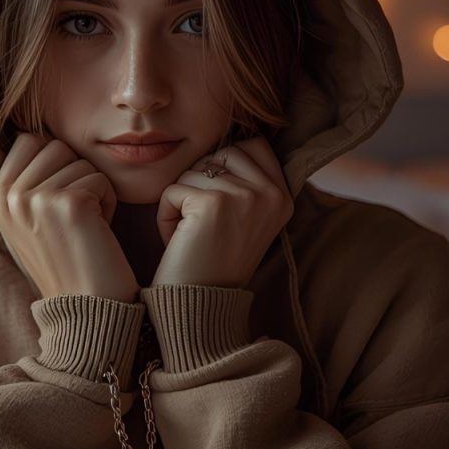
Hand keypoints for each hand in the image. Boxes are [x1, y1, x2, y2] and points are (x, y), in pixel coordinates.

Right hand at [0, 132, 140, 302]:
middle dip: (76, 174)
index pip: (28, 140)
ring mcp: (35, 198)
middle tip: (74, 216)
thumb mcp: (30, 219)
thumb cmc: (66, 261)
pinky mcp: (68, 204)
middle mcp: (9, 196)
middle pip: (56, 145)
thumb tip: (31, 135)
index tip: (59, 199)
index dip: (56, 162)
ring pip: (81, 161)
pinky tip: (98, 232)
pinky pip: (101, 179)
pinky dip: (109, 203)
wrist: (84, 310)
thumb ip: (25, 181)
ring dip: (94, 190)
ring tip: (85, 226)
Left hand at [151, 136, 293, 288]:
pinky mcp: (212, 203)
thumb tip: (232, 140)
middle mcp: (271, 193)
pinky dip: (165, 216)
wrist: (201, 308)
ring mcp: (245, 196)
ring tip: (192, 237)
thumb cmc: (214, 262)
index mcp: (283, 196)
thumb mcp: (246, 218)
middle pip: (220, 152)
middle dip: (200, 182)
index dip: (224, 165)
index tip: (219, 206)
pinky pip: (172, 190)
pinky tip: (179, 242)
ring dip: (180, 202)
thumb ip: (248, 181)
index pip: (254, 144)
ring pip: (192, 170)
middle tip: (203, 224)